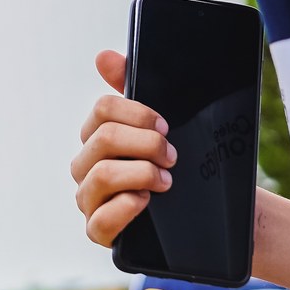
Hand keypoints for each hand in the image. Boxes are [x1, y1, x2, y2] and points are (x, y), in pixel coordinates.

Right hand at [72, 50, 174, 246]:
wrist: (204, 214)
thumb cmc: (172, 166)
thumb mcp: (158, 127)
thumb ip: (132, 90)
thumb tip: (103, 57)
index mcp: (97, 137)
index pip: (103, 109)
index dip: (138, 113)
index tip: (165, 125)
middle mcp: (86, 167)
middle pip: (104, 138)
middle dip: (146, 144)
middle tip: (172, 155)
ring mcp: (89, 200)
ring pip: (102, 176)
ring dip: (141, 173)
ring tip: (165, 180)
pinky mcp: (99, 232)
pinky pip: (100, 220)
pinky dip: (127, 207)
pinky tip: (147, 202)